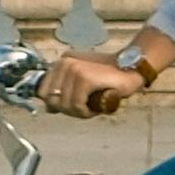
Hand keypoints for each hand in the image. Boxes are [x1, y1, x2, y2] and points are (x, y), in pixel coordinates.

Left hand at [43, 42, 166, 115]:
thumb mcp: (81, 84)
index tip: (74, 104)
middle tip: (85, 107)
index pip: (42, 91)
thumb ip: (64, 92)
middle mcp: (64, 62)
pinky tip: (95, 106)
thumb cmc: (108, 78)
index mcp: (61, 62)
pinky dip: (86, 112)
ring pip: (64, 105)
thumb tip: (48, 108)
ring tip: (92, 105)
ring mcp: (73, 68)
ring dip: (79, 112)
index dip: (57, 104)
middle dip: (68, 110)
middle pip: (52, 100)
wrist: (131, 69)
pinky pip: (76, 105)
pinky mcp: (84, 77)